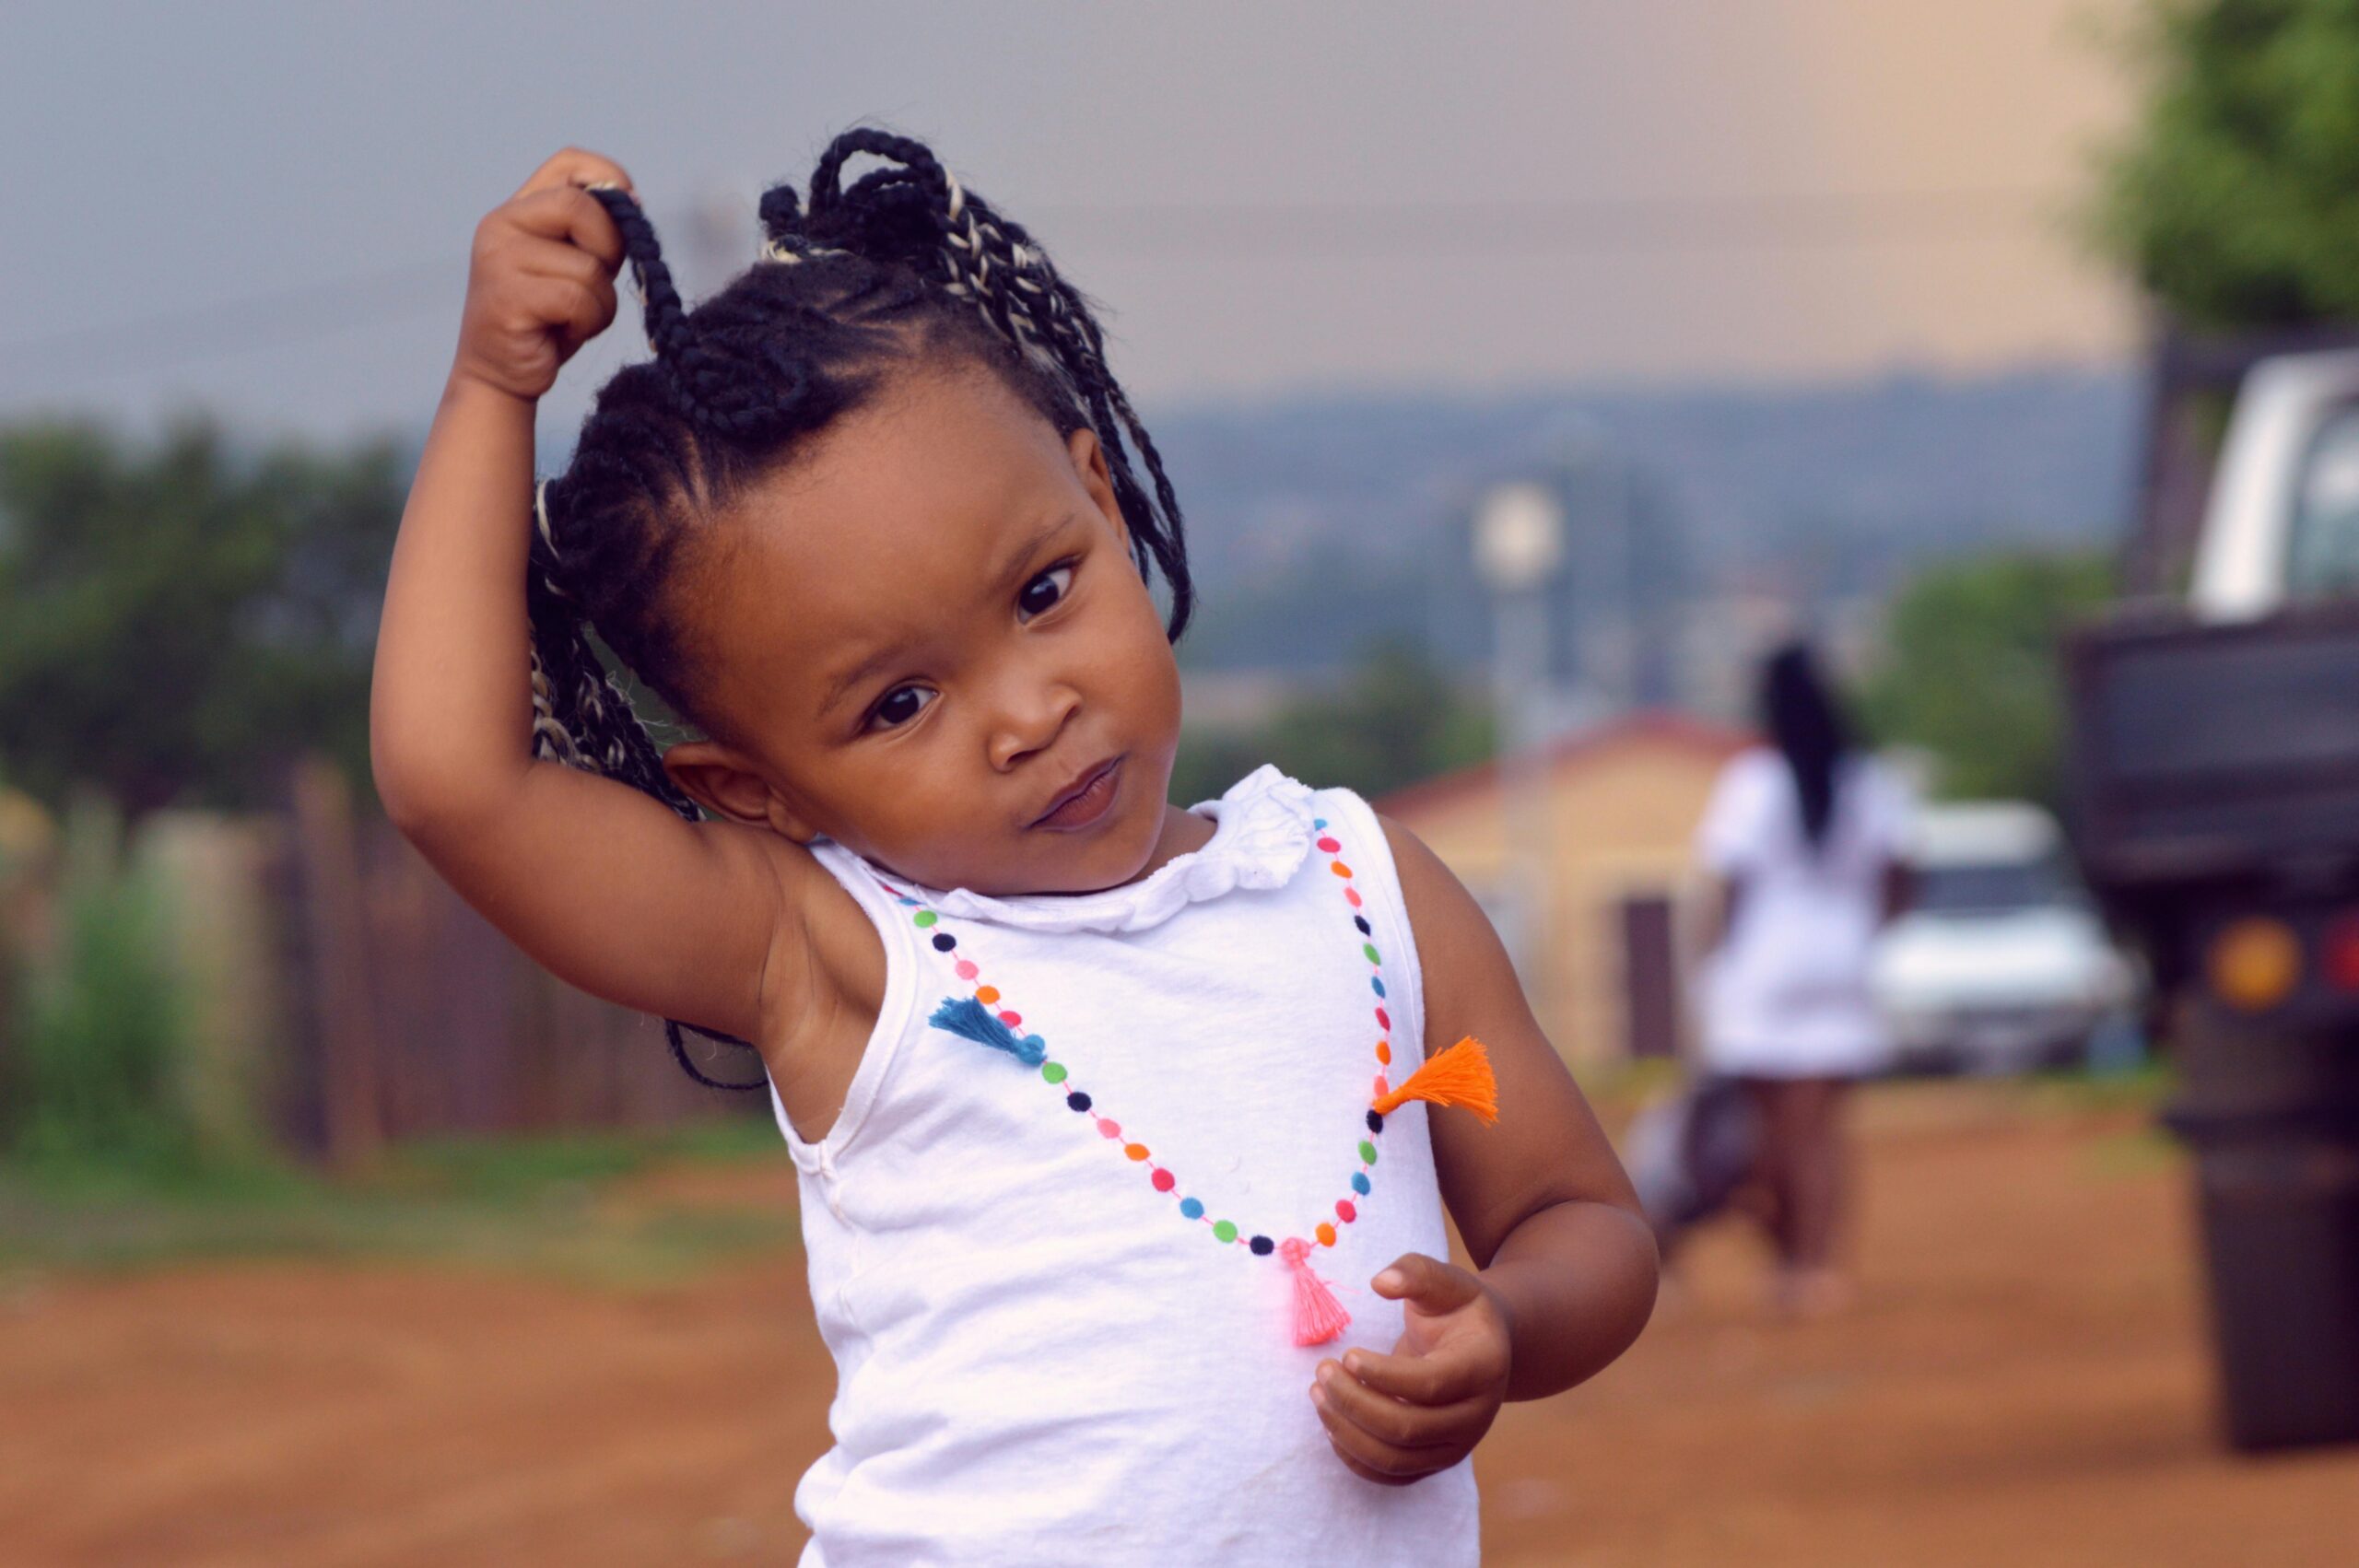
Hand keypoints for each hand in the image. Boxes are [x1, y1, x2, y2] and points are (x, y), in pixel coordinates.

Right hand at [451, 148, 633, 402]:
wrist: (499, 376)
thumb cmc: (546, 321)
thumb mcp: (574, 265)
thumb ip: (594, 233)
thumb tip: (633, 204)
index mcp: (519, 210)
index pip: (569, 163)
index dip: (610, 178)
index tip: (631, 210)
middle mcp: (501, 224)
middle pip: (583, 207)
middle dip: (611, 248)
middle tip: (598, 282)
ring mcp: (499, 259)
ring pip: (589, 266)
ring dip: (601, 302)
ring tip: (571, 318)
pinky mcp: (507, 297)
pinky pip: (578, 299)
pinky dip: (587, 322)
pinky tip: (560, 333)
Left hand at [1309, 1252, 1511, 1485]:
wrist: (1483, 1347)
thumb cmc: (1457, 1309)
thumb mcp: (1446, 1281)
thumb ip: (1416, 1273)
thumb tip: (1381, 1282)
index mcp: (1483, 1366)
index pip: (1430, 1385)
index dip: (1383, 1375)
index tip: (1347, 1354)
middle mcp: (1476, 1416)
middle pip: (1407, 1428)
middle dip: (1354, 1402)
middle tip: (1322, 1371)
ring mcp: (1457, 1445)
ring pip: (1395, 1459)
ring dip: (1347, 1431)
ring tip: (1317, 1393)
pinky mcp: (1435, 1461)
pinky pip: (1391, 1475)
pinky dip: (1355, 1457)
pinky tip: (1332, 1423)